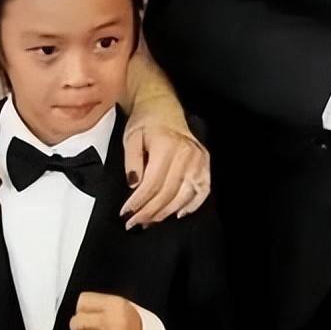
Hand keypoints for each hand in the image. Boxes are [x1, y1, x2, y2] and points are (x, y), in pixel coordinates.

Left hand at [70, 292, 141, 329]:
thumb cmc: (134, 324)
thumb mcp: (124, 306)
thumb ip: (104, 305)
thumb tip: (80, 308)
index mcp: (117, 304)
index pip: (82, 301)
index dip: (81, 308)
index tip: (84, 312)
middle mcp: (113, 320)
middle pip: (77, 321)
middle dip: (77, 326)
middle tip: (83, 328)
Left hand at [119, 115, 209, 229]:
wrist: (162, 106)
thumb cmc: (146, 121)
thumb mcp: (131, 137)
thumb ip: (131, 161)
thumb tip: (133, 185)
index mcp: (167, 144)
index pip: (152, 183)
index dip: (138, 202)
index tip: (126, 214)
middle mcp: (186, 152)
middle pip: (168, 193)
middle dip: (149, 212)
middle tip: (134, 223)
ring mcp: (198, 158)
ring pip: (184, 196)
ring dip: (166, 213)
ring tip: (150, 221)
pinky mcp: (204, 162)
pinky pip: (203, 190)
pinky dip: (192, 205)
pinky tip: (178, 213)